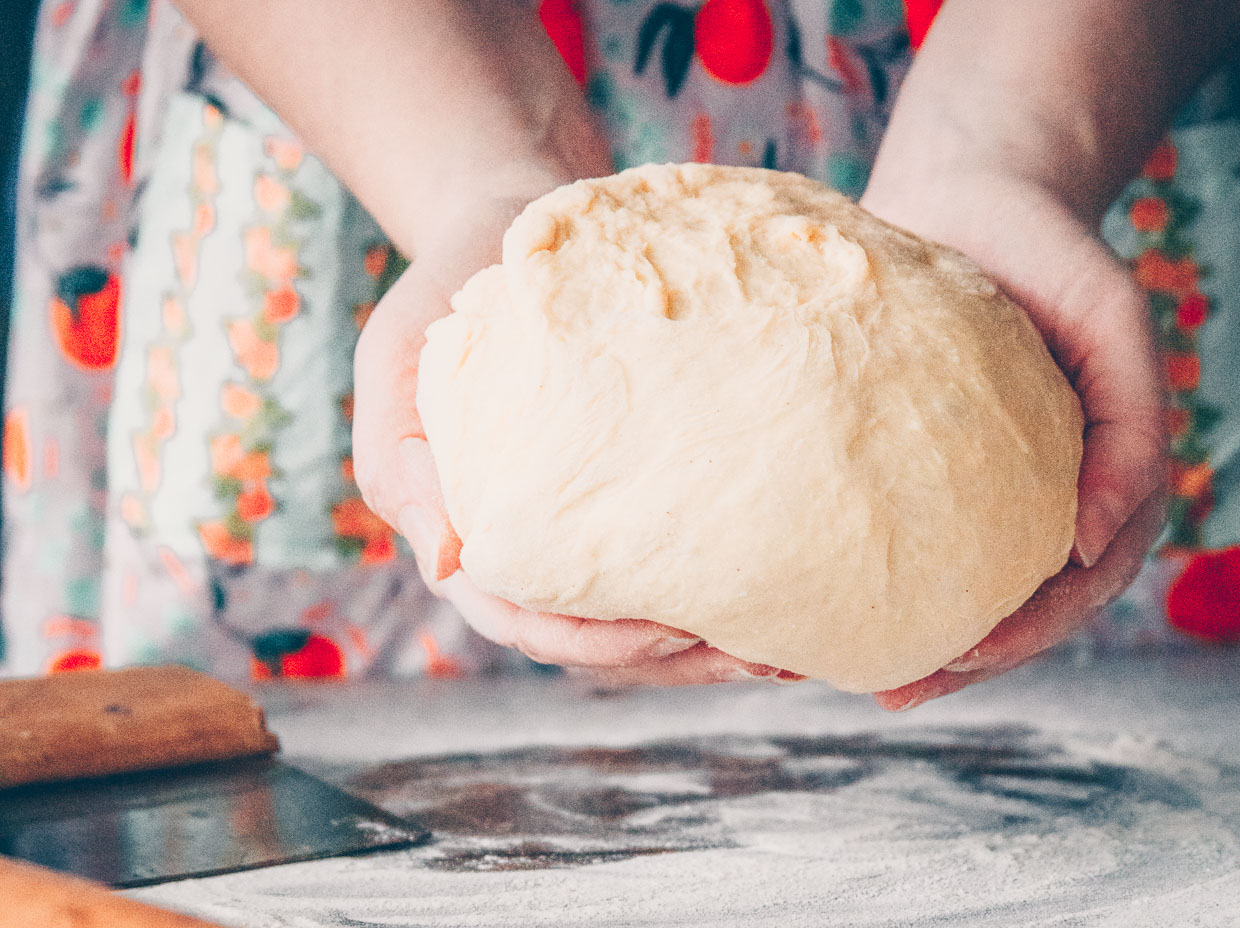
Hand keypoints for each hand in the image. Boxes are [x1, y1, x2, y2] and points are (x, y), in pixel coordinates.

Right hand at [352, 172, 776, 683]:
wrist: (506, 228)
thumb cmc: (443, 291)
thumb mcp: (396, 360)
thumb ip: (404, 464)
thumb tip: (448, 566)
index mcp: (465, 529)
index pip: (524, 618)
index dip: (593, 639)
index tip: (668, 633)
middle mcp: (529, 541)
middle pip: (595, 638)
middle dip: (671, 658)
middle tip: (754, 656)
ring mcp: (580, 520)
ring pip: (640, 613)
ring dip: (707, 640)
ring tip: (783, 646)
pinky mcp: (627, 490)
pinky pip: (672, 555)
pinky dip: (720, 584)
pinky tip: (780, 584)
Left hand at [860, 168, 1168, 709]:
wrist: (973, 195)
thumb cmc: (1050, 252)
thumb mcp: (1113, 317)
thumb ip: (1130, 425)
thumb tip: (1089, 544)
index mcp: (1098, 482)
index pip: (1075, 587)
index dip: (1026, 635)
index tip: (965, 660)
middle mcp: (1037, 497)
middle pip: (1007, 608)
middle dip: (952, 660)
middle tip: (886, 689)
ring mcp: (975, 487)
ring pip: (945, 584)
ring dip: (896, 635)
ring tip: (831, 668)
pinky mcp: (915, 466)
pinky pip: (889, 530)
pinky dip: (855, 573)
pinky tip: (802, 598)